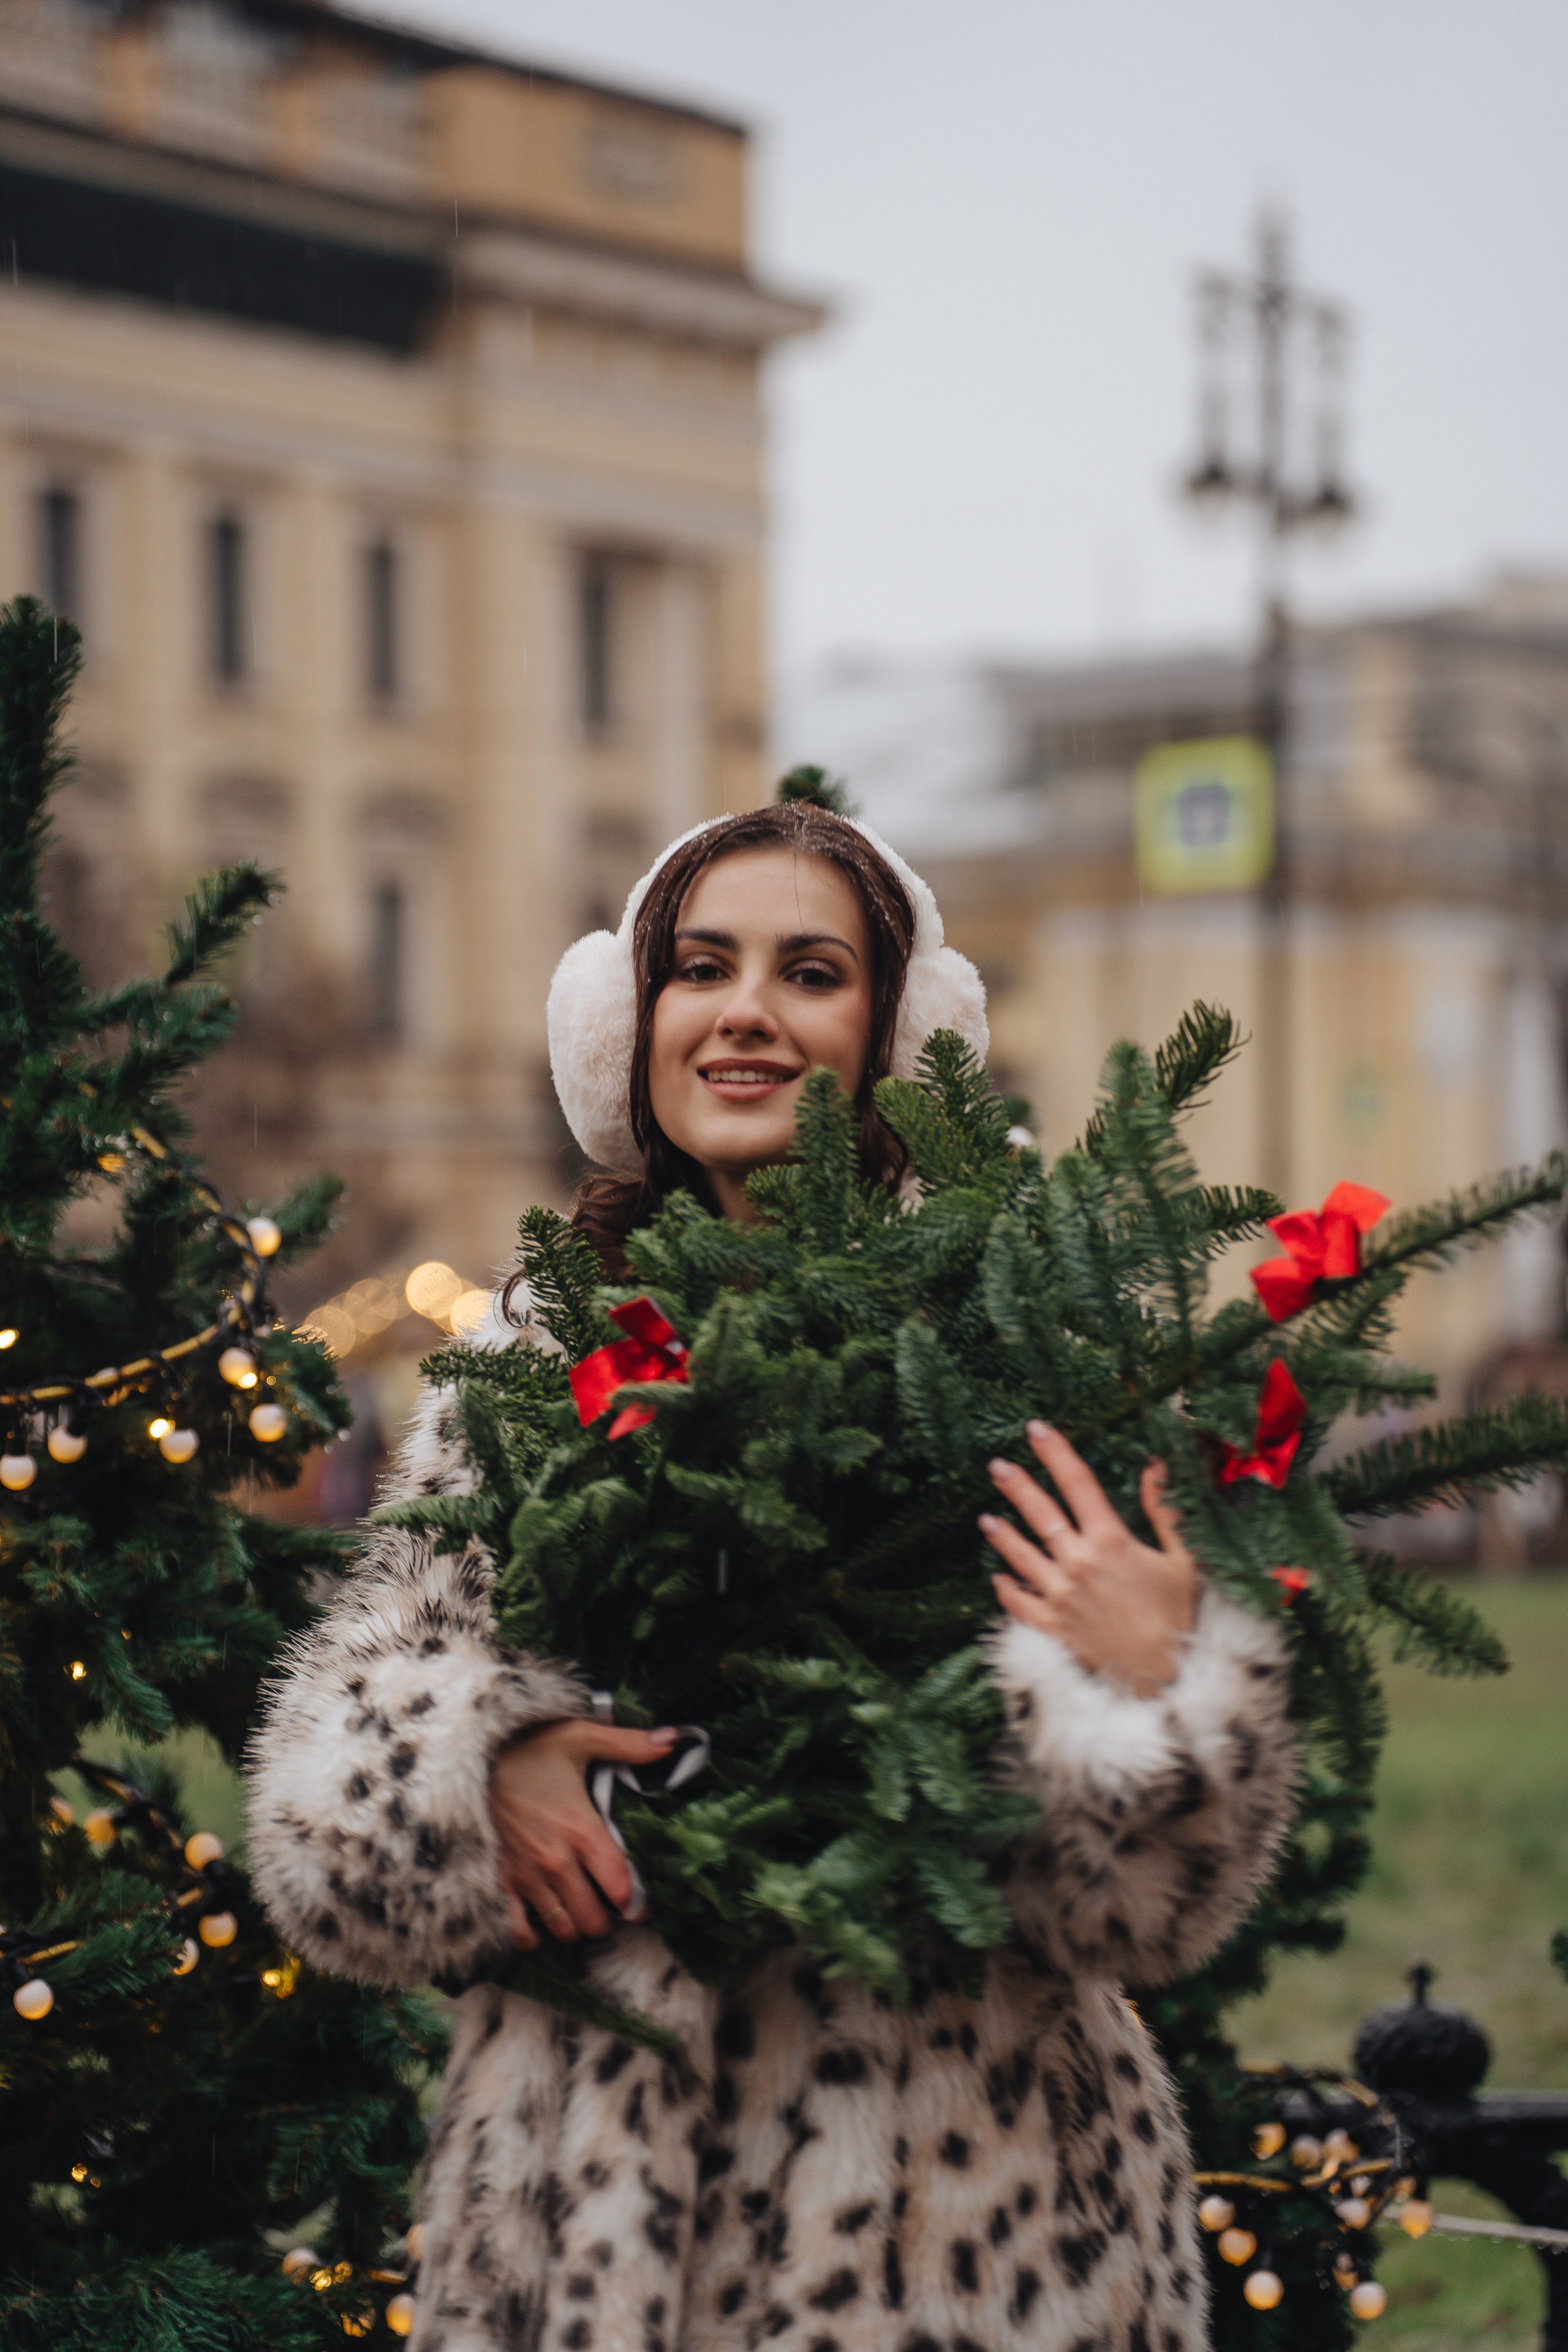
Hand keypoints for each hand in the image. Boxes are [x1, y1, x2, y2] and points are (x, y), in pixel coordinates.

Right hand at [488, 1719, 677, 1947]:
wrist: (473, 1758)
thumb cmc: (531, 1747)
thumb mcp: (582, 1737)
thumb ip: (629, 1745)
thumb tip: (675, 1739)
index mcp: (582, 1829)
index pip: (620, 1887)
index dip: (636, 1903)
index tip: (641, 1905)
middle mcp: (556, 1861)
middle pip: (593, 1920)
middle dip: (607, 1919)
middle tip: (608, 1907)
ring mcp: (526, 1875)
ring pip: (562, 1929)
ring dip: (575, 1926)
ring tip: (580, 1910)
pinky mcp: (500, 1881)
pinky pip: (518, 1931)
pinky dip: (533, 1934)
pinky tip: (543, 1919)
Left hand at [979, 1422, 1198, 1697]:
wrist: (1165, 1675)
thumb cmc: (1178, 1615)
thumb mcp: (1183, 1559)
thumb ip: (1166, 1512)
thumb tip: (1155, 1467)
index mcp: (1111, 1541)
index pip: (1077, 1482)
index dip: (1056, 1451)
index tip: (1037, 1429)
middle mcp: (1079, 1563)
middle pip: (1039, 1513)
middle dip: (1017, 1485)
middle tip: (997, 1465)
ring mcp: (1061, 1596)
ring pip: (1021, 1557)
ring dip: (1002, 1536)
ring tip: (985, 1519)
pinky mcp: (1054, 1627)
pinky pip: (1020, 1604)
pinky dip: (1007, 1591)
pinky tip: (999, 1579)